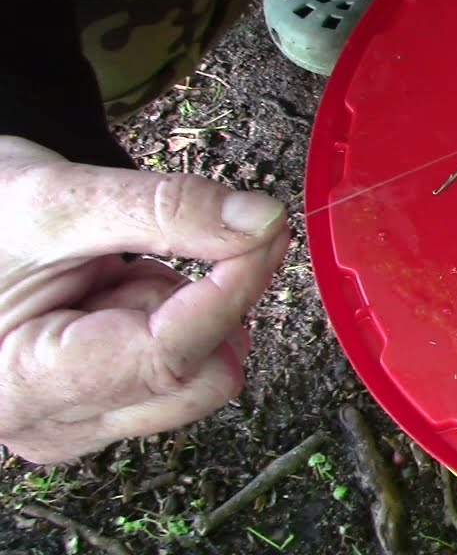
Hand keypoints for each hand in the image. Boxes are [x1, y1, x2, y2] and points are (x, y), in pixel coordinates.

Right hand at [0, 136, 288, 462]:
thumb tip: (262, 221)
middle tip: (157, 247)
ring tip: (107, 272)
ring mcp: (82, 421)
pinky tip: (111, 290)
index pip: (172, 354)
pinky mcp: (104, 406)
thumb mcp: (58, 199)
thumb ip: (166, 210)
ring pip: (202, 373)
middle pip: (202, 378)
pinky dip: (165, 316)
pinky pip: (183, 367)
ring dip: (179, 308)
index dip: (232, 289)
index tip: (266, 233)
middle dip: (202, 304)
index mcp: (23, 383)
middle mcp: (54, 423)